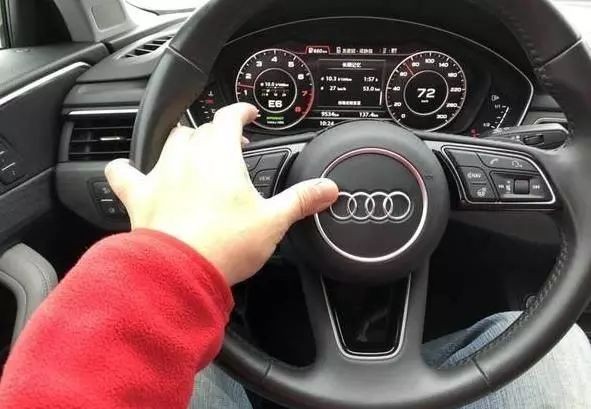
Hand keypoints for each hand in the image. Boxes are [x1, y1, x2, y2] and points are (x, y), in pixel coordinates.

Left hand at [105, 103, 338, 285]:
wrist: (179, 271)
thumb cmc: (224, 245)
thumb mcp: (273, 221)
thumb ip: (301, 200)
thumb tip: (328, 189)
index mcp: (219, 155)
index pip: (229, 116)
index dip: (240, 111)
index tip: (248, 115)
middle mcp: (186, 157)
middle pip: (199, 129)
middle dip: (215, 132)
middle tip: (229, 144)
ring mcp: (160, 175)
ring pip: (168, 143)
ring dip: (182, 144)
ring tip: (192, 153)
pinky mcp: (140, 197)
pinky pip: (123, 174)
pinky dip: (126, 170)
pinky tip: (128, 172)